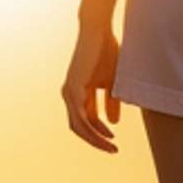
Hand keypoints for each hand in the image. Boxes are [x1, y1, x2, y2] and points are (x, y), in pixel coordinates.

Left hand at [62, 20, 121, 151]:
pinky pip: (80, 117)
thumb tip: (113, 122)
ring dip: (95, 138)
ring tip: (111, 146)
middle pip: (80, 127)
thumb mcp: (112, 82)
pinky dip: (92, 128)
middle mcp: (70, 95)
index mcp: (78, 93)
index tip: (113, 141)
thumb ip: (111, 102)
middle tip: (112, 150)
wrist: (97, 32)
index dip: (99, 134)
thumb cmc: (106, 52)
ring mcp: (69, 92)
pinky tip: (105, 135)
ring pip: (79, 126)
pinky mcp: (72, 89)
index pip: (85, 121)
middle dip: (96, 140)